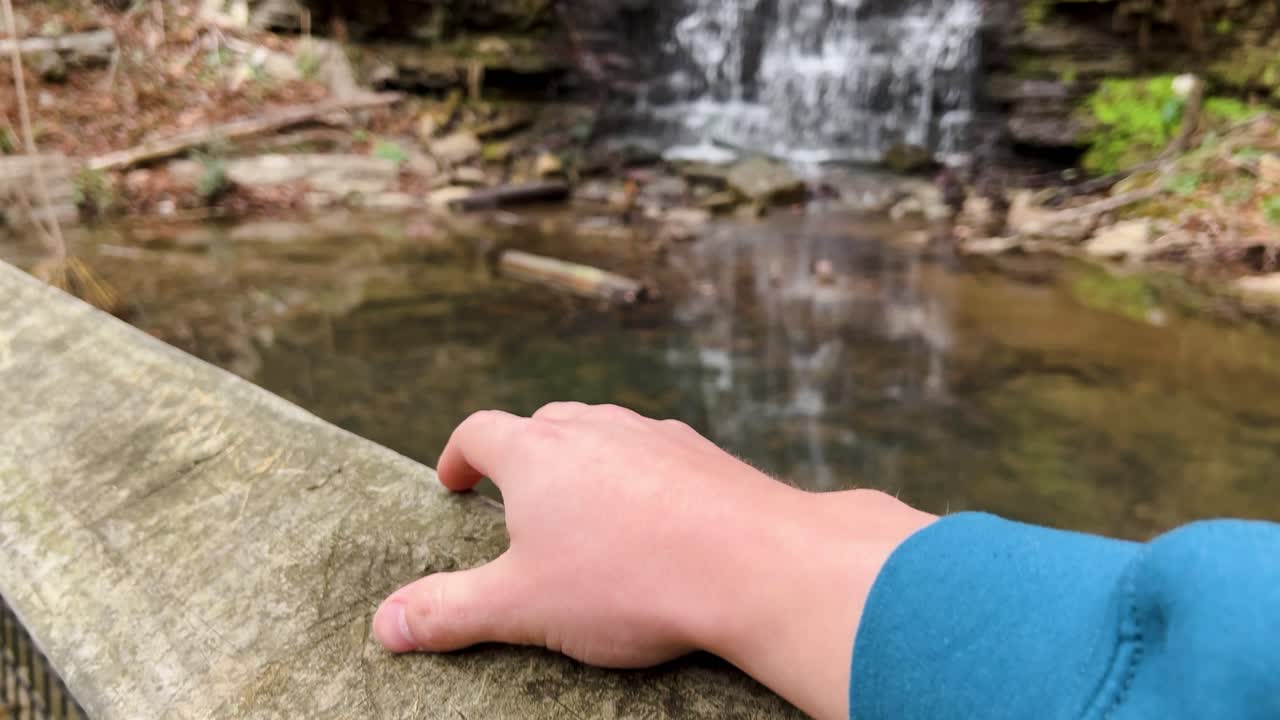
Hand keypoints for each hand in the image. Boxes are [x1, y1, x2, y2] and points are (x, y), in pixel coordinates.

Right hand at [373, 403, 935, 719]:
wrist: (754, 562)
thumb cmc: (627, 581)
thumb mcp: (521, 608)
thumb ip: (448, 612)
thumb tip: (383, 623)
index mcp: (536, 453)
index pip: (479, 432)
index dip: (458, 456)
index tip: (453, 483)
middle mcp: (592, 426)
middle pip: (542, 424)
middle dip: (522, 457)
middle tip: (516, 499)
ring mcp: (652, 434)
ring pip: (603, 433)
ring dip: (585, 462)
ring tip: (584, 509)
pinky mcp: (703, 453)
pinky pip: (657, 456)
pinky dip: (641, 478)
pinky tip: (654, 519)